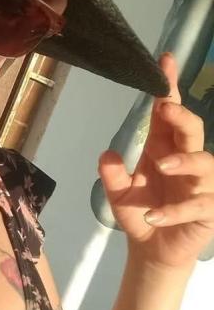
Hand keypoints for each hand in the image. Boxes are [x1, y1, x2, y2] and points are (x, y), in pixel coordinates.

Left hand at [98, 53, 213, 268]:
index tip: (166, 60)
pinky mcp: (208, 210)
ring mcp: (200, 185)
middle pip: (192, 130)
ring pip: (205, 163)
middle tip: (165, 109)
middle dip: (181, 116)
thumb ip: (111, 174)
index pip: (168, 113)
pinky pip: (198, 206)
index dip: (168, 87)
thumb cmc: (139, 212)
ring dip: (184, 161)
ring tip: (162, 165)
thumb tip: (106, 154)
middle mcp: (184, 161)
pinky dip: (174, 211)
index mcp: (163, 148)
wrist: (151, 249)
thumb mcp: (117, 193)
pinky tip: (154, 216)